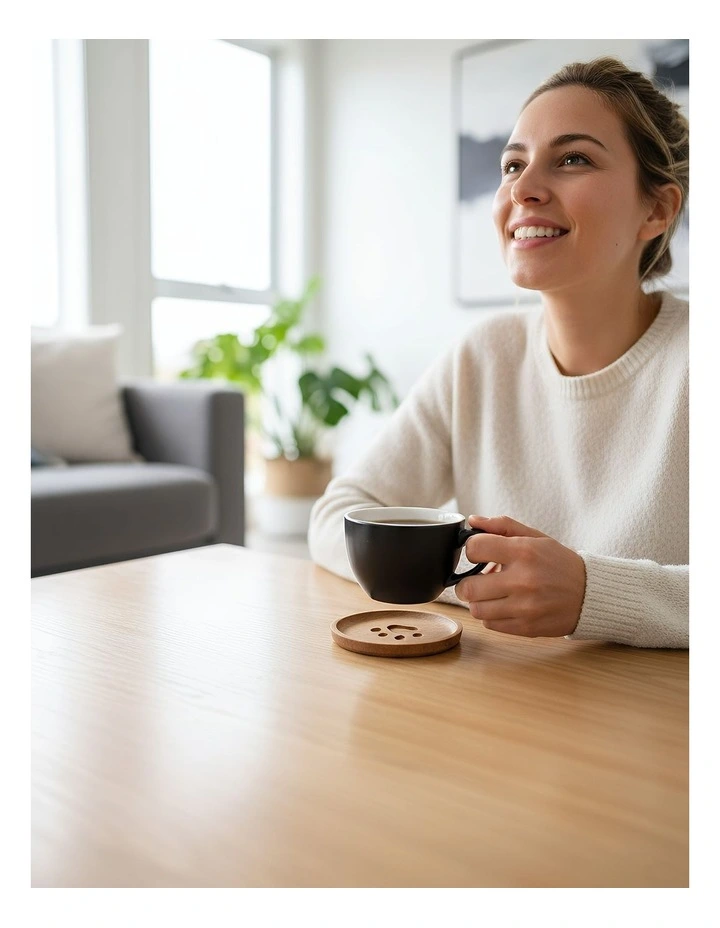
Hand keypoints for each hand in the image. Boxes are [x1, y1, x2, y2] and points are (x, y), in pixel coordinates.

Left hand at [455, 515, 586, 637]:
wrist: (591, 595)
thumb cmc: (559, 563)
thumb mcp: (535, 538)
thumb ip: (503, 526)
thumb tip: (472, 521)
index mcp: (524, 552)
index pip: (475, 548)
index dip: (471, 550)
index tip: (478, 554)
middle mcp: (522, 580)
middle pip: (468, 587)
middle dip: (467, 582)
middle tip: (477, 580)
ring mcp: (524, 607)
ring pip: (476, 609)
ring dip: (478, 601)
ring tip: (491, 595)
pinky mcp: (526, 627)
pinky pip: (490, 624)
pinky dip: (491, 615)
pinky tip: (503, 606)